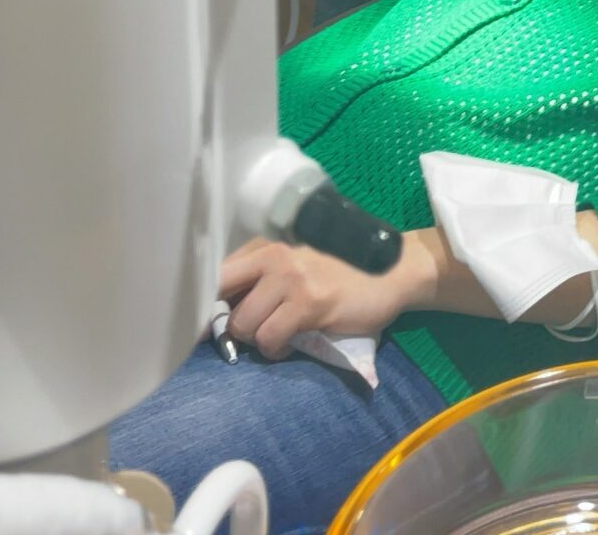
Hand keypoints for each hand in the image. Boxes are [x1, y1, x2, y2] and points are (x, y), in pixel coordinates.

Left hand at [220, 239, 407, 358]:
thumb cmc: (341, 273)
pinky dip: (275, 351)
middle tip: (252, 333)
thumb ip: (262, 279)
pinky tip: (289, 346)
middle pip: (222, 300)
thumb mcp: (297, 265)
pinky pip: (270, 339)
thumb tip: (220, 311)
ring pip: (244, 323)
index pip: (217, 274)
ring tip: (276, 338)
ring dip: (257, 340)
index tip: (208, 325)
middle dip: (233, 324)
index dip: (206, 304)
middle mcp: (274, 257)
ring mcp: (292, 278)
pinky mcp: (309, 303)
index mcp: (266, 246)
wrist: (392, 274)